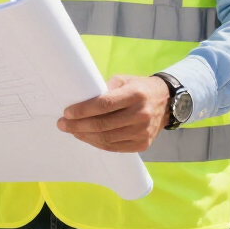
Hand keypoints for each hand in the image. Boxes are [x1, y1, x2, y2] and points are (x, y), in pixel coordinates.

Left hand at [56, 75, 170, 152]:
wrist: (167, 102)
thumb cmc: (139, 88)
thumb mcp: (124, 80)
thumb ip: (104, 89)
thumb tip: (82, 100)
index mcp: (135, 94)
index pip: (104, 105)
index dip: (83, 110)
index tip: (67, 112)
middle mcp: (141, 114)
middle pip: (103, 124)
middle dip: (78, 126)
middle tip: (62, 124)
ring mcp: (143, 132)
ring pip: (107, 139)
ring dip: (85, 136)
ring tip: (72, 131)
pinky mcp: (143, 144)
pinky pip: (115, 147)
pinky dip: (98, 144)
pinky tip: (87, 137)